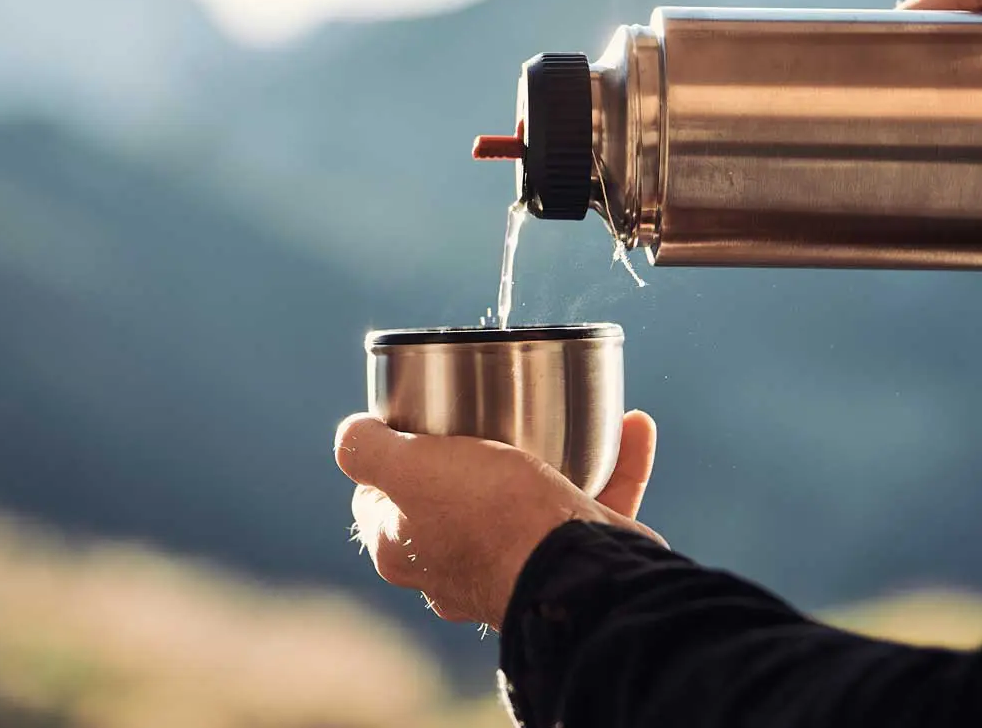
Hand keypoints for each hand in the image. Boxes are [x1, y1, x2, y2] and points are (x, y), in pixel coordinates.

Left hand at [334, 410, 663, 629]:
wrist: (576, 572)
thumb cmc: (489, 518)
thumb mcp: (408, 469)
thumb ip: (365, 450)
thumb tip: (350, 432)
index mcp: (407, 549)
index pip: (380, 499)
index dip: (392, 456)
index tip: (417, 421)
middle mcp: (456, 564)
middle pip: (452, 495)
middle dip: (474, 450)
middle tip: (489, 408)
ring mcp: (516, 562)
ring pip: (528, 496)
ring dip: (555, 448)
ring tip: (566, 409)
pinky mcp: (572, 556)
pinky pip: (595, 500)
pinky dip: (616, 464)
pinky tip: (630, 427)